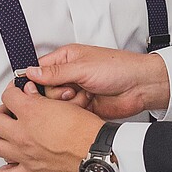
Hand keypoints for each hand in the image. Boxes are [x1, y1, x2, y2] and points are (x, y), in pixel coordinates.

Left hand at [0, 84, 103, 171]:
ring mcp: (24, 155)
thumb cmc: (89, 131)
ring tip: (2, 138)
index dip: (11, 91)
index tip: (15, 93)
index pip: (8, 96)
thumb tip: (32, 93)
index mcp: (32, 113)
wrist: (99, 154)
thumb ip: (44, 99)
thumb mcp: (68, 105)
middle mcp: (23, 134)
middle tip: (7, 114)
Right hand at [28, 45, 170, 119]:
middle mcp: (70, 74)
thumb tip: (30, 73)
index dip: (34, 80)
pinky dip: (76, 110)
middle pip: (44, 90)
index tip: (34, 89)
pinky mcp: (83, 106)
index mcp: (67, 58)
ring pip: (56, 104)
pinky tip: (88, 104)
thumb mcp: (83, 67)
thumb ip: (55, 72)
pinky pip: (68, 113)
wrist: (140, 87)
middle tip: (71, 89)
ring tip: (84, 95)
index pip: (38, 69)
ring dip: (68, 102)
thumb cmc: (119, 68)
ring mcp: (76, 91)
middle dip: (56, 93)